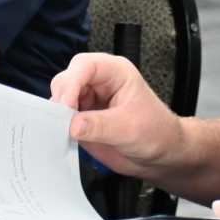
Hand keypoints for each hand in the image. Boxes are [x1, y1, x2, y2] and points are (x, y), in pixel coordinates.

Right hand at [50, 53, 181, 177]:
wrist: (161, 153)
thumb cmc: (156, 132)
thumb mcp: (129, 129)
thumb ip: (99, 126)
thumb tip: (72, 125)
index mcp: (115, 71)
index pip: (84, 66)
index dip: (71, 83)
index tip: (66, 107)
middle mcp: (99, 81)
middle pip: (67, 79)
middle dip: (61, 99)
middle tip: (61, 121)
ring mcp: (89, 99)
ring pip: (60, 98)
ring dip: (58, 114)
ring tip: (62, 132)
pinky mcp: (82, 117)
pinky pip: (62, 117)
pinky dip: (58, 126)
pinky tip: (63, 136)